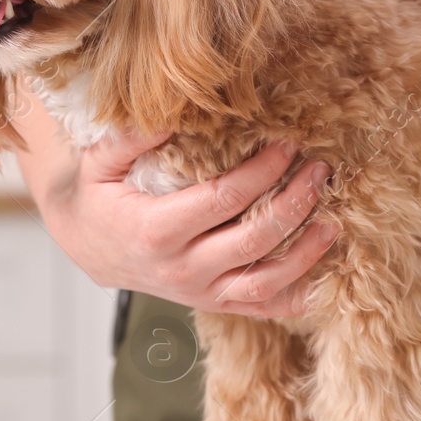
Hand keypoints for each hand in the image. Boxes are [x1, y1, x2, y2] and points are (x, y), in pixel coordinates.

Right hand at [35, 128, 337, 317]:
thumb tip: (172, 112)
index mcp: (156, 231)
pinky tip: (324, 274)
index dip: (261, 172)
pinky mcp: (213, 303)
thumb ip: (131, 137)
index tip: (288, 145)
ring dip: (305, 254)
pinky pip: (263, 308)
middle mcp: (181, 270)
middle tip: (319, 170)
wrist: (87, 245)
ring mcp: (200, 292)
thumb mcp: (100, 162)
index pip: (223, 200)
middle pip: (252, 240)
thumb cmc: (99, 197)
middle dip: (293, 203)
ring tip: (333, 221)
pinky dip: (297, 297)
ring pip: (264, 283)